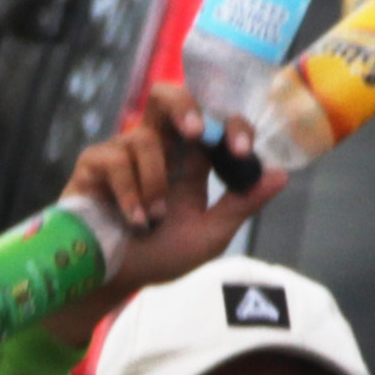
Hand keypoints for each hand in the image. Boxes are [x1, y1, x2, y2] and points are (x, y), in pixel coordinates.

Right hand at [44, 82, 284, 343]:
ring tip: (153, 220)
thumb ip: (241, 204)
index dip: (230, 124)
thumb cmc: (160, 256)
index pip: (212, 120)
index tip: (242, 149)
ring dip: (155, 185)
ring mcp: (123, 152)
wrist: (115, 280)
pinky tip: (133, 220)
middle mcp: (157, 147)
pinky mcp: (95, 163)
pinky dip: (129, 195)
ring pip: (145, 140)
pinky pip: (116, 161)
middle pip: (166, 95)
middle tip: (196, 131)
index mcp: (188, 158)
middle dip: (183, 105)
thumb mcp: (209, 235)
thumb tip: (280, 174)